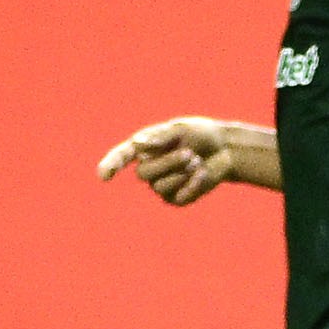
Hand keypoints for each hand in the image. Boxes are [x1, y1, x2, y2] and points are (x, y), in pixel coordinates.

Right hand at [96, 118, 239, 205]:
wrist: (225, 150)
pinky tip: (202, 173)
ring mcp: (160, 185)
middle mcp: (147, 167)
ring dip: (181, 173)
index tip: (103, 175)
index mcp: (143, 147)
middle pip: (143, 174)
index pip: (121, 156)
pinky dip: (192, 184)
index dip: (111, 165)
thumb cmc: (199, 135)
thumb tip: (138, 145)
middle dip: (167, 163)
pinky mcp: (176, 198)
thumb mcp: (182, 130)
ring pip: (159, 187)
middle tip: (190, 153)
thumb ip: (161, 138)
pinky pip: (177, 197)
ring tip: (196, 160)